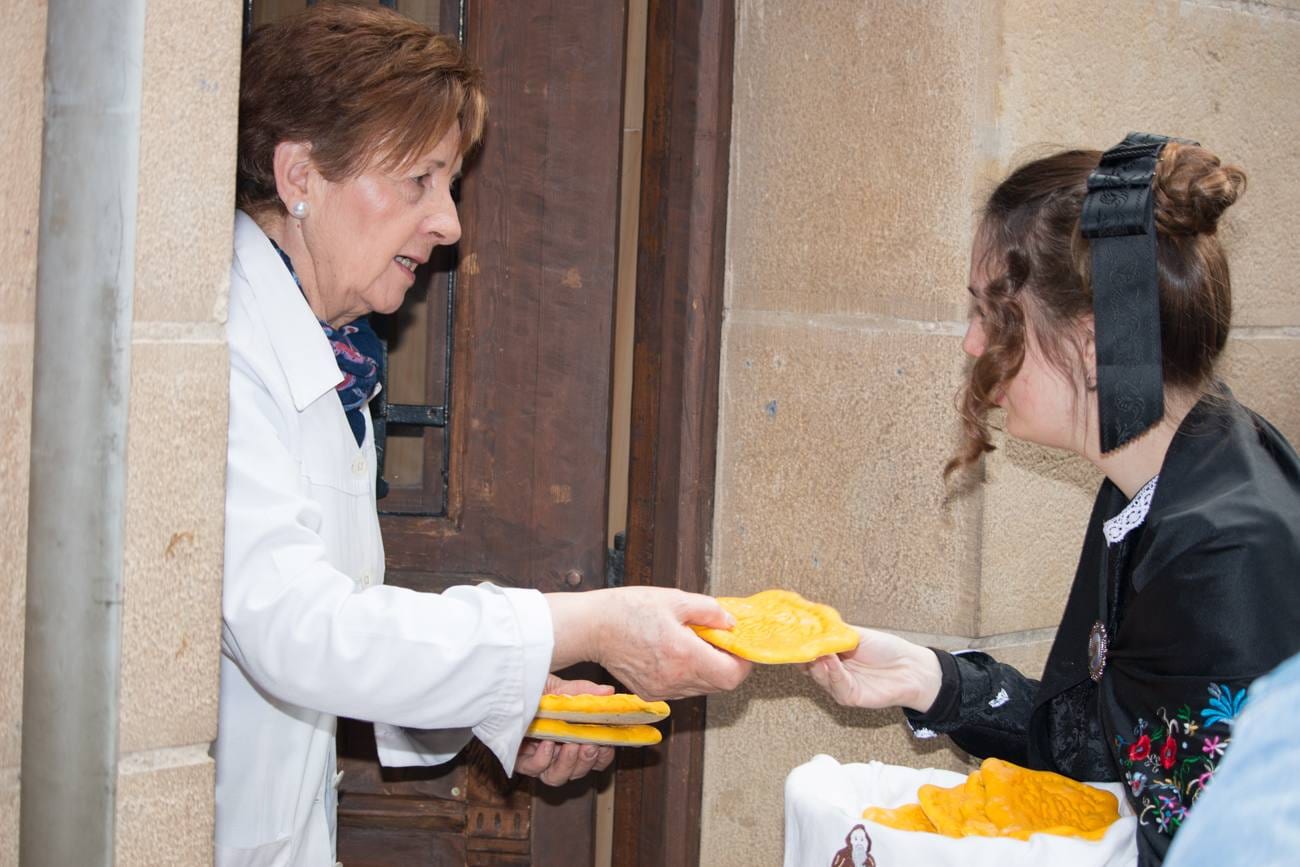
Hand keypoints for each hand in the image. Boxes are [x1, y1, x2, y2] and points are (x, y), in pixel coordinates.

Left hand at [513, 674, 614, 785]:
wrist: (507, 687)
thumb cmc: (535, 688)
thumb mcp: (561, 687)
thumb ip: (584, 692)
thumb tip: (609, 691)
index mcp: (572, 739)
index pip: (595, 758)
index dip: (603, 756)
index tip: (607, 742)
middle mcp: (556, 754)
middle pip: (578, 771)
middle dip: (586, 760)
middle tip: (590, 744)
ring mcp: (538, 760)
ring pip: (556, 777)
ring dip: (568, 764)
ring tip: (570, 745)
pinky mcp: (518, 760)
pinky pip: (533, 769)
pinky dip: (543, 759)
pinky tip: (547, 743)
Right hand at [546, 587, 752, 699]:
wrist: (591, 627)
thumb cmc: (628, 610)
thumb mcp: (675, 599)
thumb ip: (709, 611)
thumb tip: (731, 622)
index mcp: (684, 655)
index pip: (732, 675)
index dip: (744, 662)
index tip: (741, 645)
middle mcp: (675, 679)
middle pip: (720, 684)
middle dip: (727, 663)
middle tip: (720, 640)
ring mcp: (662, 690)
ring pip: (702, 688)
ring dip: (708, 669)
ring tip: (696, 643)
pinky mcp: (650, 693)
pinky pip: (682, 689)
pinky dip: (689, 674)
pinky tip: (678, 652)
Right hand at [805, 627, 940, 712]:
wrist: (910, 667)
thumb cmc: (886, 649)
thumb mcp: (857, 635)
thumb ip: (835, 632)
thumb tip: (812, 624)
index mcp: (832, 654)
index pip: (809, 650)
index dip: (801, 643)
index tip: (793, 633)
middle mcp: (832, 670)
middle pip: (808, 665)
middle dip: (804, 654)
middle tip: (800, 643)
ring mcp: (839, 684)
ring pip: (819, 675)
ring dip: (817, 663)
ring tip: (817, 650)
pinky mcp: (849, 696)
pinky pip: (836, 684)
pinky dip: (832, 672)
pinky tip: (831, 661)